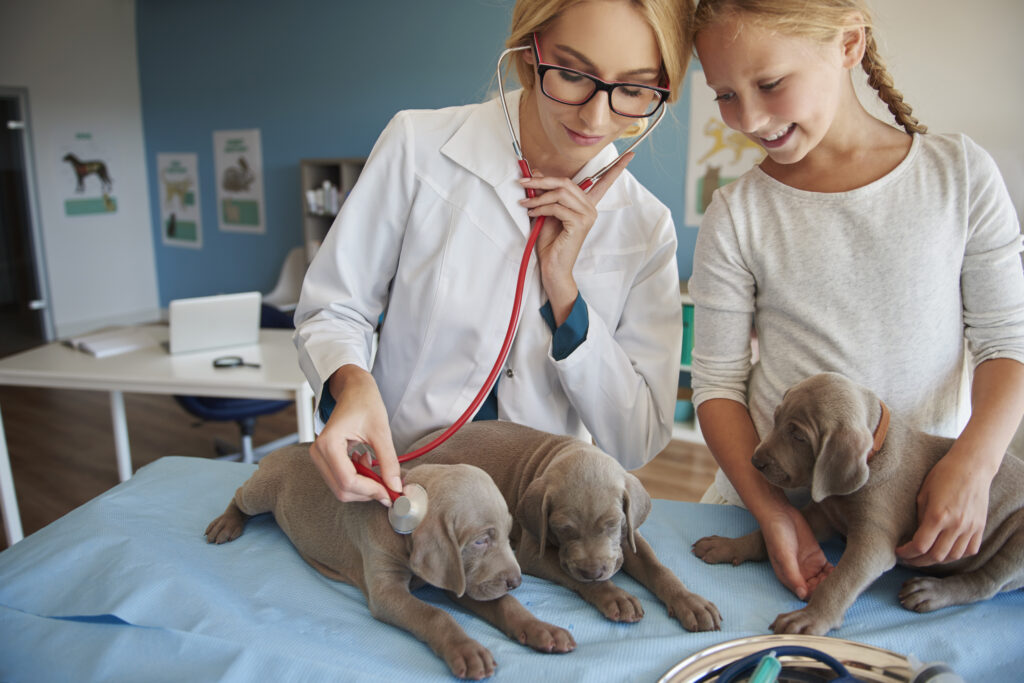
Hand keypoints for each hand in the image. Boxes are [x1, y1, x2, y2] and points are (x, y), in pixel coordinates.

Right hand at [309, 365, 401, 505]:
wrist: (354, 390)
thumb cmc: (365, 403)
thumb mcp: (381, 431)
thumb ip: (388, 462)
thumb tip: (395, 488)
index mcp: (328, 443)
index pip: (347, 480)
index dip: (371, 490)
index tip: (391, 492)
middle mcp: (318, 452)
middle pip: (342, 489)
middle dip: (367, 492)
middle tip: (389, 486)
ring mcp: (319, 457)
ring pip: (341, 488)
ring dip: (363, 486)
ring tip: (375, 464)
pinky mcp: (325, 460)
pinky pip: (341, 480)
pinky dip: (358, 479)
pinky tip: (366, 461)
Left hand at [518, 152, 632, 323]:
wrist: (552, 268)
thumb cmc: (550, 243)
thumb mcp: (545, 213)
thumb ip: (544, 193)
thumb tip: (535, 172)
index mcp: (586, 205)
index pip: (605, 182)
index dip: (617, 168)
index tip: (630, 154)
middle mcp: (590, 208)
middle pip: (566, 182)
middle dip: (543, 180)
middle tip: (523, 182)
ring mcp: (587, 216)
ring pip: (560, 193)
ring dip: (538, 196)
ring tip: (525, 203)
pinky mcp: (579, 223)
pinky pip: (557, 207)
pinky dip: (540, 208)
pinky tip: (532, 213)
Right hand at [759, 504, 833, 599]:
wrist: (780, 513)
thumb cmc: (776, 535)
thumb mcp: (783, 556)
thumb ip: (792, 575)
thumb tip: (802, 595)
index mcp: (789, 578)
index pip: (805, 594)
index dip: (817, 596)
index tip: (828, 593)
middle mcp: (800, 574)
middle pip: (817, 589)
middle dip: (827, 590)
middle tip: (839, 586)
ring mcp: (809, 566)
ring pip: (824, 581)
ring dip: (832, 582)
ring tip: (842, 578)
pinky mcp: (817, 556)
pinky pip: (828, 570)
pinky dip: (835, 572)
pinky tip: (841, 571)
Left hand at [896, 447, 989, 565]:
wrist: (972, 466)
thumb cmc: (943, 475)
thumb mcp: (924, 494)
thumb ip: (920, 517)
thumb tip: (915, 534)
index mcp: (938, 516)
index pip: (920, 546)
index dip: (907, 553)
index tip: (899, 552)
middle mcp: (956, 525)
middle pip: (935, 556)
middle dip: (918, 561)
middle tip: (908, 559)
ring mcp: (970, 528)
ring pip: (953, 557)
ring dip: (937, 560)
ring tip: (925, 557)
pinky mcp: (980, 527)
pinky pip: (970, 550)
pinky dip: (957, 555)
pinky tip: (946, 552)